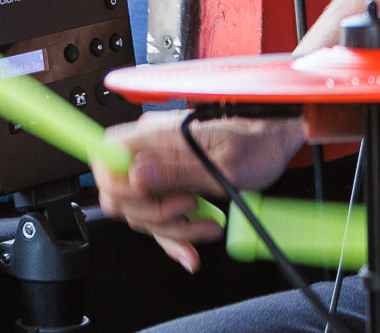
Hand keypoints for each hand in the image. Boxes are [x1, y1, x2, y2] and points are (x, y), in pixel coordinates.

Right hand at [91, 112, 304, 271]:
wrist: (273, 144)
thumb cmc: (256, 145)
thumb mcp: (223, 163)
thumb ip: (177, 170)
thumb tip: (135, 175)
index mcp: (158, 133)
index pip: (105, 153)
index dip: (115, 184)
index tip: (145, 200)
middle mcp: (152, 147)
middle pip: (119, 192)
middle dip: (152, 214)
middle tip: (188, 210)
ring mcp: (159, 167)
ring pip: (139, 212)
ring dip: (171, 229)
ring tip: (206, 225)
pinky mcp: (170, 184)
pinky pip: (157, 218)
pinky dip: (173, 236)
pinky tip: (192, 247)